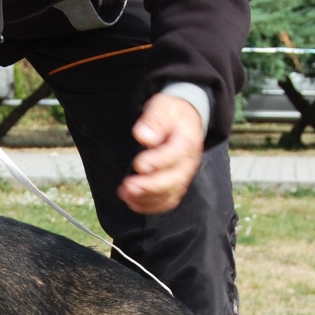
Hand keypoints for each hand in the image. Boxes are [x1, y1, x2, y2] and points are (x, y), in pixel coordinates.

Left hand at [118, 93, 205, 215]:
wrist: (184, 122)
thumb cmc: (170, 115)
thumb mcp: (163, 107)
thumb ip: (154, 120)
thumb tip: (143, 136)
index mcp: (187, 140)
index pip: (175, 155)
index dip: (157, 162)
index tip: (138, 164)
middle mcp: (188, 162)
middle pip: (174, 180)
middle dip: (150, 186)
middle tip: (128, 186)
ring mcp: (183, 176)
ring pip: (170, 195)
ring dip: (147, 198)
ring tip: (125, 194)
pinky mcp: (176, 186)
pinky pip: (167, 202)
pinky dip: (150, 206)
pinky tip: (133, 202)